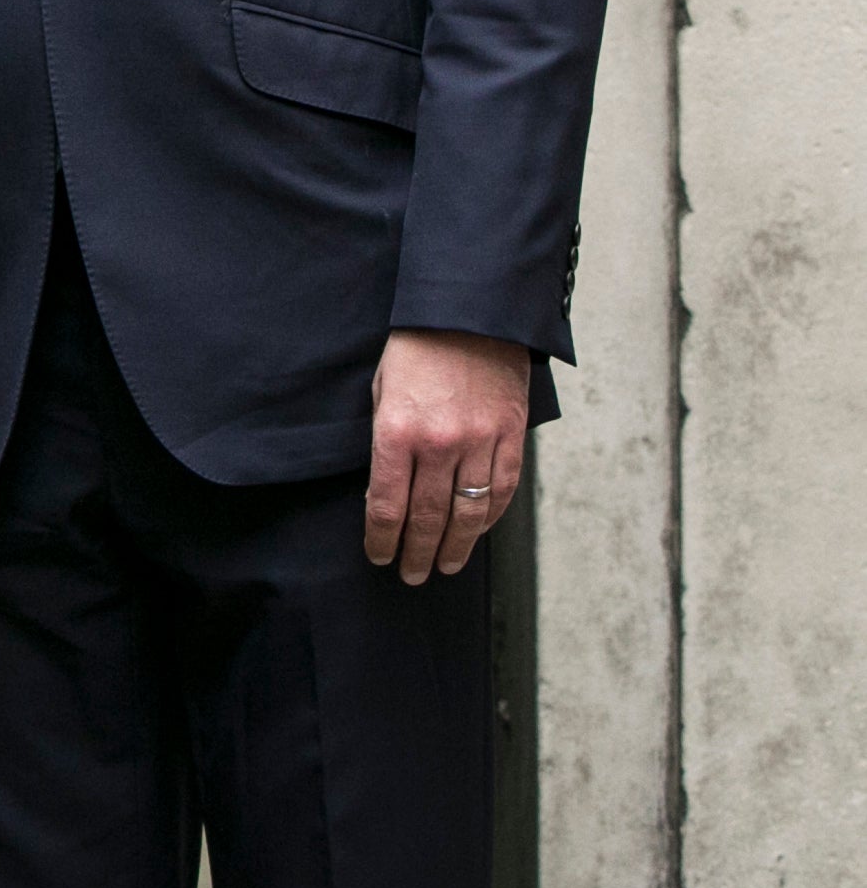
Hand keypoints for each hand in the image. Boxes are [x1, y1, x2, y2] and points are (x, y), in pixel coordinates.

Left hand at [364, 330, 528, 585]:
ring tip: (443, 565)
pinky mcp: (510, 435)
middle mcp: (439, 443)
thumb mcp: (381, 388)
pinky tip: (475, 533)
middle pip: (427, 517)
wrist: (468, 312)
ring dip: (454, 546)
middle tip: (411, 575)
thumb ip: (385, 438)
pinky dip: (488, 518)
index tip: (378, 556)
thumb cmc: (415, 348)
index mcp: (397, 431)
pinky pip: (500, 489)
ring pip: (467, 512)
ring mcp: (479, 441)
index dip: (382, 538)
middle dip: (416, 552)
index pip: (386, 503)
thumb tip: (385, 486)